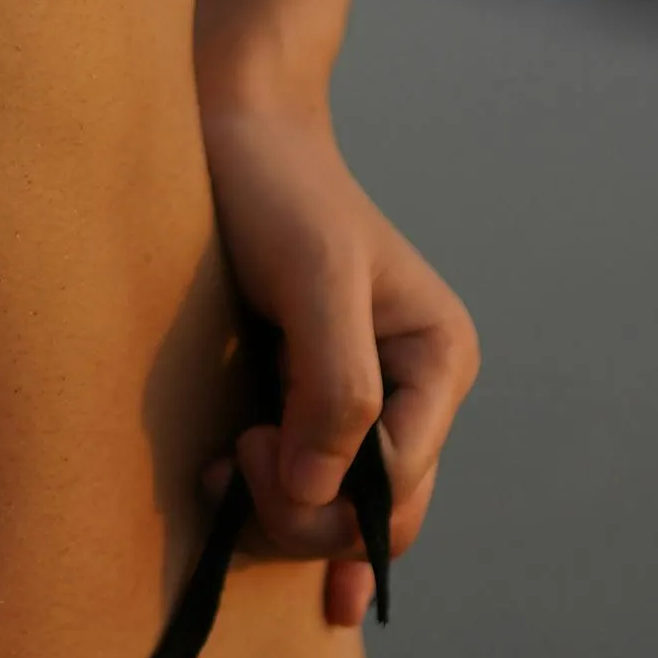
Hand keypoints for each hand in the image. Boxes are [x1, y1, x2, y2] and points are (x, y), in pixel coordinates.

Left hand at [202, 94, 478, 626]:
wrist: (235, 139)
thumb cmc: (278, 192)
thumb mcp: (314, 275)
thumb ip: (334, 382)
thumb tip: (321, 490)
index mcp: (437, 360)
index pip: (399, 483)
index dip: (328, 492)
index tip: (252, 440)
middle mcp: (415, 395)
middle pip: (379, 517)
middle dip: (305, 516)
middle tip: (233, 460)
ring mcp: (367, 407)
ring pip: (343, 516)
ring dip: (280, 515)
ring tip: (220, 469)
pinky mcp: (314, 409)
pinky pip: (313, 493)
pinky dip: (277, 510)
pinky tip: (246, 508)